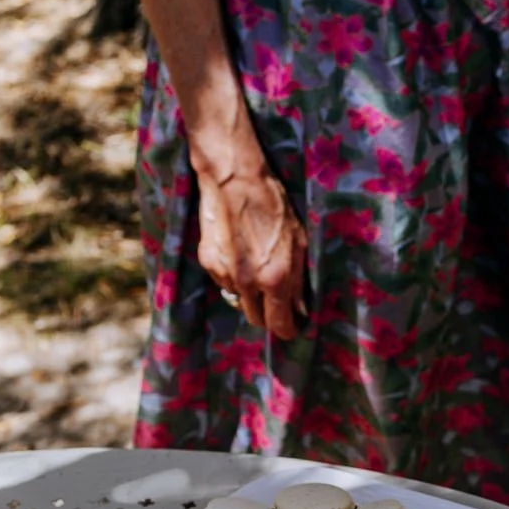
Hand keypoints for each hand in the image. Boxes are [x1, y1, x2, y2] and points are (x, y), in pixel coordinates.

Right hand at [194, 159, 307, 339]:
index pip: (279, 324)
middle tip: (276, 302)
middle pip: (256, 319)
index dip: (287, 329)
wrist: (234, 179)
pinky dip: (232, 276)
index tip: (292, 327)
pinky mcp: (208, 262)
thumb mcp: (298, 242)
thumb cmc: (273, 205)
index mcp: (275, 279)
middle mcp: (248, 283)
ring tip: (256, 265)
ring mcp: (225, 274)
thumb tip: (300, 308)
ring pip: (239, 300)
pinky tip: (238, 253)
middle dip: (268, 315)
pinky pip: (224, 282)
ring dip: (249, 294)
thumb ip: (298, 280)